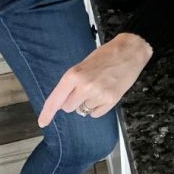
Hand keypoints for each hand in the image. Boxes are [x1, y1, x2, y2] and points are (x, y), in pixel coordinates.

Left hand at [37, 33, 152, 127]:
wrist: (130, 51)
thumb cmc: (106, 55)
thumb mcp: (82, 65)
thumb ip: (71, 83)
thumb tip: (64, 101)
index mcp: (74, 75)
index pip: (55, 100)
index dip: (47, 113)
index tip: (42, 122)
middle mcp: (84, 87)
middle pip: (68, 107)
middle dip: (73, 101)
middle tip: (83, 89)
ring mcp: (98, 95)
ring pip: (83, 110)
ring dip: (88, 102)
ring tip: (99, 87)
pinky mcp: (111, 100)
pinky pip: (96, 113)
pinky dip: (97, 107)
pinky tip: (104, 94)